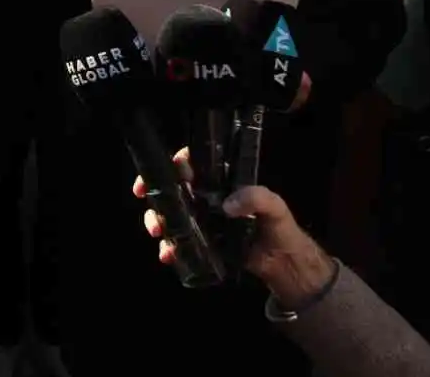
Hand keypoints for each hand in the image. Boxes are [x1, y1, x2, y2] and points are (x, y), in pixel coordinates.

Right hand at [135, 150, 335, 307]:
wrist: (285, 265)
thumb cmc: (281, 228)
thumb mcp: (274, 207)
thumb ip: (255, 198)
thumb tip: (227, 205)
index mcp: (223, 183)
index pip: (194, 164)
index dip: (173, 164)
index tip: (161, 171)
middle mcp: (208, 199)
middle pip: (173, 189)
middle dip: (155, 193)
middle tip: (144, 198)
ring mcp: (203, 223)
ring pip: (171, 216)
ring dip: (157, 221)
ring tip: (157, 231)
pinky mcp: (202, 245)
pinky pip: (179, 243)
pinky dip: (169, 249)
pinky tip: (168, 255)